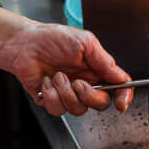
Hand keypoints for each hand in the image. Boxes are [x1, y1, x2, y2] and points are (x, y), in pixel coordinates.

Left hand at [0, 21, 133, 115]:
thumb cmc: (53, 38)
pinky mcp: (52, 101)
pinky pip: (58, 110)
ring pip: (78, 110)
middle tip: (78, 82)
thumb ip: (105, 62)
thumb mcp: (85, 43)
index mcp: (97, 70)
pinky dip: (51, 95)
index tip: (121, 103)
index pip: (118, 87)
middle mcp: (85, 84)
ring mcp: (69, 94)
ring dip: (65, 93)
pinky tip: (46, 82)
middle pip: (100, 103)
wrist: (25, 44)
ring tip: (57, 76)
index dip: (124, 97)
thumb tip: (121, 77)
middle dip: (90, 96)